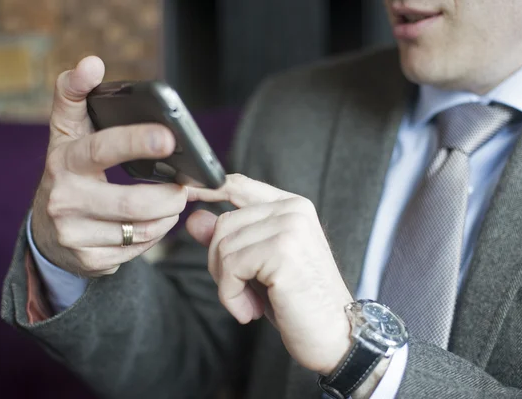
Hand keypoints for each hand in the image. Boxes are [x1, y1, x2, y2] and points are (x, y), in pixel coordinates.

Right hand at [31, 56, 186, 276]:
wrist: (47, 231)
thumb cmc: (69, 172)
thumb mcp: (67, 134)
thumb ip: (75, 95)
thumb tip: (92, 62)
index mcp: (65, 163)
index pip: (102, 150)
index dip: (136, 142)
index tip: (169, 137)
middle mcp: (65, 201)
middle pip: (134, 204)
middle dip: (170, 196)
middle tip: (184, 187)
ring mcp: (75, 235)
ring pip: (142, 230)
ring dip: (168, 216)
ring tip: (172, 202)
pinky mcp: (90, 262)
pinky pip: (139, 250)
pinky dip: (155, 236)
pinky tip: (153, 224)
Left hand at [186, 174, 353, 375]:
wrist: (334, 336)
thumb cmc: (298, 302)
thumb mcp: (257, 267)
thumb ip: (229, 238)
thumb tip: (195, 218)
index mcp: (291, 207)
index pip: (238, 185)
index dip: (207, 188)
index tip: (187, 193)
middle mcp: (293, 210)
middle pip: (224, 223)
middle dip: (220, 264)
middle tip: (242, 293)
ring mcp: (290, 227)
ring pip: (223, 245)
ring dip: (227, 284)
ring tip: (250, 304)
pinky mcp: (282, 250)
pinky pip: (231, 266)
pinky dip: (231, 296)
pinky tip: (250, 311)